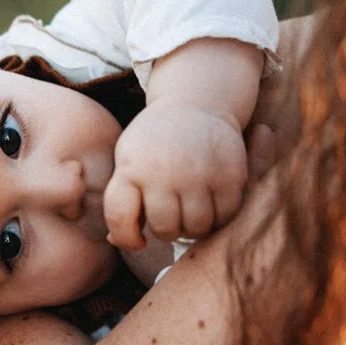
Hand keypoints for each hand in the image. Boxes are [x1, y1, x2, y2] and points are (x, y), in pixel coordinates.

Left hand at [103, 99, 248, 250]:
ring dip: (194, 227)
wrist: (195, 103)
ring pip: (197, 227)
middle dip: (167, 231)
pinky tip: (211, 204)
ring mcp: (198, 173)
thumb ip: (122, 200)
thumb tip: (116, 241)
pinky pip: (225, 216)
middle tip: (172, 218)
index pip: (120, 218)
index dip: (126, 238)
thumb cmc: (155, 141)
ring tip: (191, 211)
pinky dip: (219, 217)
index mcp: (131, 168)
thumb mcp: (129, 161)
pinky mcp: (230, 173)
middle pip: (165, 229)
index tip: (137, 240)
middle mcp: (163, 171)